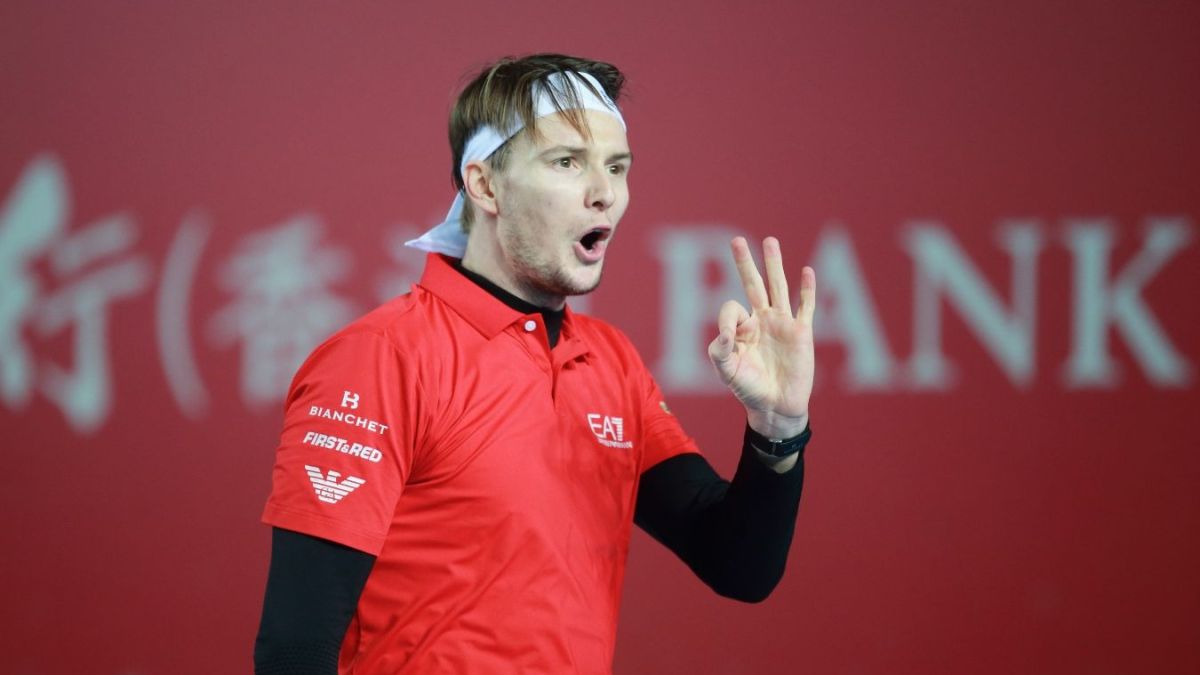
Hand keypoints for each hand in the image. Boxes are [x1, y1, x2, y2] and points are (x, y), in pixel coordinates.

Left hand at [707, 236, 815, 439]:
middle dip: (745, 263)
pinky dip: (807, 290)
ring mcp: (782, 324)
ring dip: (774, 265)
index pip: (732, 307)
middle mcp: (762, 321)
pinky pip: (806, 307)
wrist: (775, 407)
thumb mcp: (726, 371)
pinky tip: (807, 271)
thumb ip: (719, 351)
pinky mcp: (801, 333)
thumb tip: (724, 332)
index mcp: (742, 329)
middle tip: (736, 241)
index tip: (729, 338)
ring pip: (778, 287)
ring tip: (770, 241)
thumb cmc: (748, 390)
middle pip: (753, 284)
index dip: (728, 318)